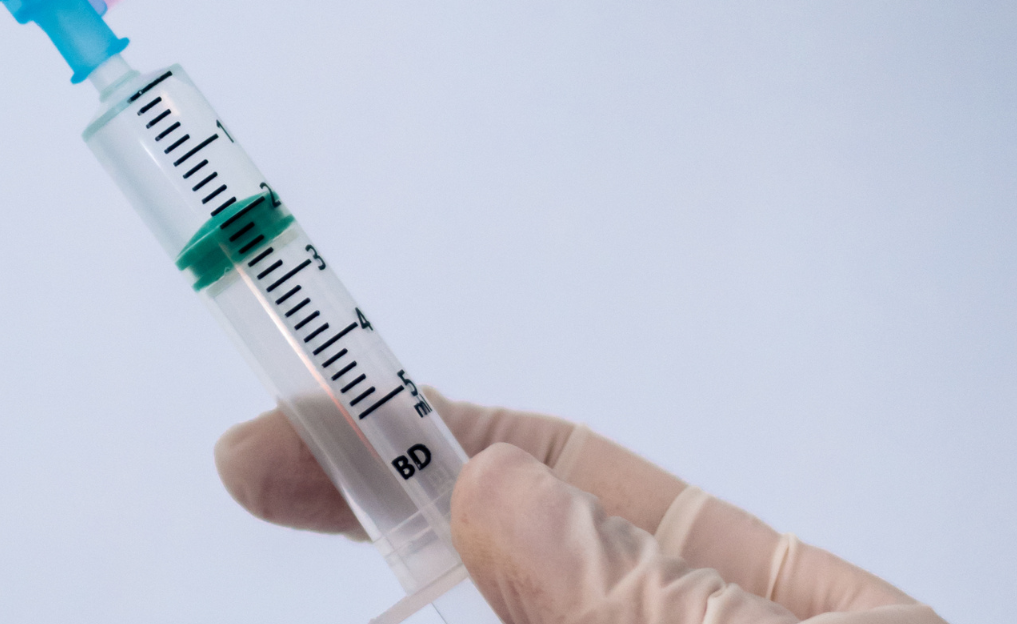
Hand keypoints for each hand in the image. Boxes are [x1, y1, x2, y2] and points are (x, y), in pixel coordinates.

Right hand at [214, 393, 943, 622]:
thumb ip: (644, 607)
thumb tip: (498, 488)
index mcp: (766, 611)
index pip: (577, 481)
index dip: (433, 428)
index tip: (311, 411)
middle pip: (502, 567)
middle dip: (374, 514)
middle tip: (250, 472)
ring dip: (408, 601)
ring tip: (330, 548)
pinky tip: (408, 610)